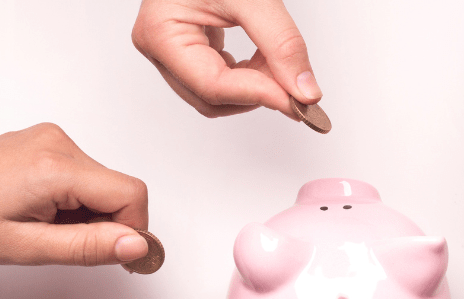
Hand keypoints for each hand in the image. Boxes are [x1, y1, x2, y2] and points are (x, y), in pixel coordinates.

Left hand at [0, 123, 151, 265]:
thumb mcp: (23, 247)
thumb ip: (87, 246)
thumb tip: (136, 246)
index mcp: (55, 168)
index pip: (132, 195)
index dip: (130, 232)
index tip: (111, 257)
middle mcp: (59, 144)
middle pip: (119, 190)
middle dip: (104, 226)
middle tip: (61, 246)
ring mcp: (51, 140)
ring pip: (102, 185)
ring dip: (86, 215)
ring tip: (40, 228)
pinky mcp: (44, 144)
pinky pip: (82, 177)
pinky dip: (71, 202)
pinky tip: (36, 214)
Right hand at [132, 0, 320, 118]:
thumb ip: (281, 43)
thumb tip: (304, 90)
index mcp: (161, 33)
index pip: (213, 86)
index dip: (259, 95)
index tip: (298, 99)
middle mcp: (158, 48)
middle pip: (212, 99)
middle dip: (257, 93)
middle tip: (297, 84)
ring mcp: (170, 51)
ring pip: (216, 96)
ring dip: (254, 87)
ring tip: (279, 61)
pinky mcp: (187, 48)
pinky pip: (218, 79)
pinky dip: (248, 77)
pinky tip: (265, 59)